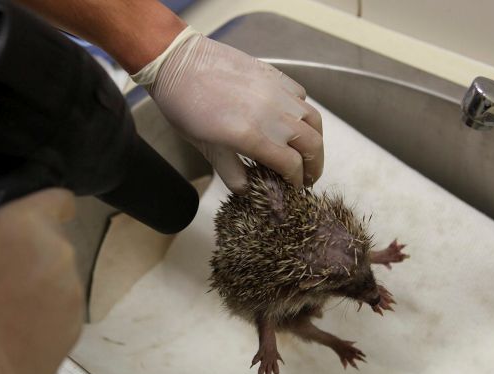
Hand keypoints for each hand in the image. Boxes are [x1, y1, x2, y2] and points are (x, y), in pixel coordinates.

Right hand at [0, 188, 82, 373]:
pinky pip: (63, 314)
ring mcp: (73, 293)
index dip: (49, 207)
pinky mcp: (77, 328)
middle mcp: (60, 253)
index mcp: (27, 224)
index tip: (36, 221)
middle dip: (33, 256)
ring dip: (41, 289)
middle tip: (1, 279)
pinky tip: (17, 337)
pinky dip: (47, 320)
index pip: (59, 200)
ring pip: (60, 281)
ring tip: (6, 315)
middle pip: (54, 245)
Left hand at [132, 27, 323, 192]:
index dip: (296, 181)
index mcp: (253, 137)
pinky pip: (301, 96)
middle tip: (309, 177)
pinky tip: (292, 120)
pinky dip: (303, 112)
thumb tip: (249, 191)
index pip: (291, 166)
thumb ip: (232, 173)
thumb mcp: (206, 149)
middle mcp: (272, 114)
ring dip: (315, 140)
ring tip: (308, 151)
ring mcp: (276, 92)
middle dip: (315, 166)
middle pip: (312, 145)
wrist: (177, 62)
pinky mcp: (275, 75)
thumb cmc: (185, 107)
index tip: (293, 188)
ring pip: (313, 119)